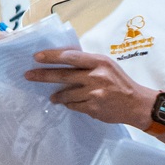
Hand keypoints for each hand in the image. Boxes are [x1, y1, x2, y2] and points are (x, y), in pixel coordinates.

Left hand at [23, 48, 151, 125]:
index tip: (37, 57)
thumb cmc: (120, 82)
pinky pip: (73, 106)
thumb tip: (62, 59)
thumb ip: (88, 63)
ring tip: (52, 97)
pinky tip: (69, 103)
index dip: (52, 57)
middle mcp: (96, 76)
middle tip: (28, 75)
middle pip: (63, 75)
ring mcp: (94, 93)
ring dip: (56, 95)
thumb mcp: (107, 65)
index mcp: (99, 62)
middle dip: (43, 76)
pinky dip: (69, 104)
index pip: (70, 57)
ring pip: (66, 94)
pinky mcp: (93, 108)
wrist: (136, 103)